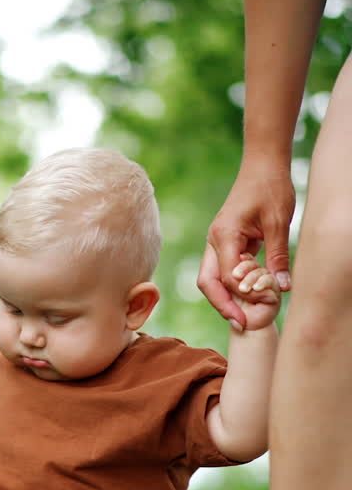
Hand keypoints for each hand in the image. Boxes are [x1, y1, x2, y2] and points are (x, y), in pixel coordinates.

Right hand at [198, 163, 294, 328]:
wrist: (263, 165)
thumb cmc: (270, 187)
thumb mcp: (278, 222)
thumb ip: (278, 255)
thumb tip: (281, 288)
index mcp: (224, 234)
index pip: (226, 276)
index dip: (242, 296)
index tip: (263, 307)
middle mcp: (214, 240)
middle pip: (207, 282)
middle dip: (222, 305)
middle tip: (241, 324)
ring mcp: (217, 242)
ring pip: (211, 279)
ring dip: (225, 298)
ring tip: (243, 315)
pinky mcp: (226, 243)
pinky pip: (223, 271)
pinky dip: (233, 286)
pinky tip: (248, 297)